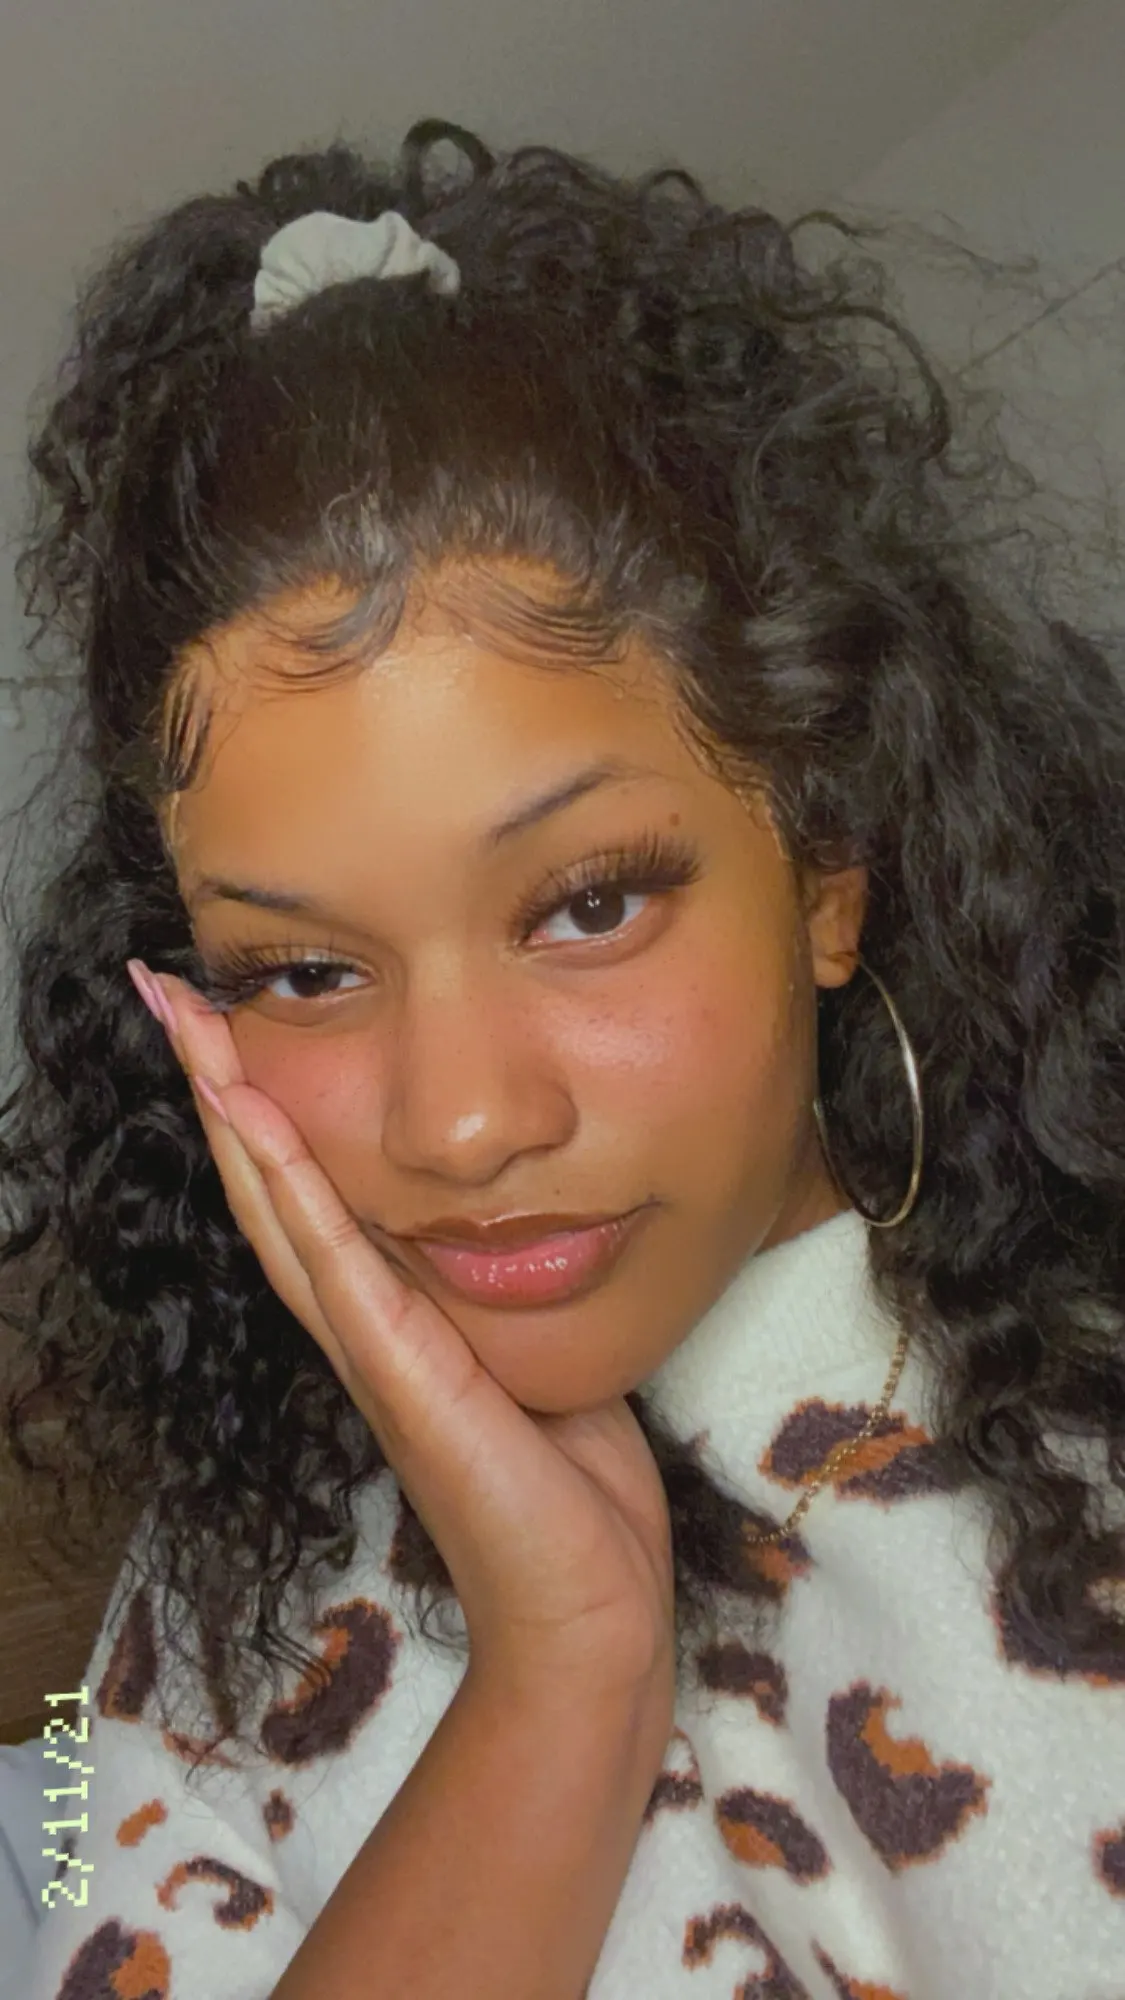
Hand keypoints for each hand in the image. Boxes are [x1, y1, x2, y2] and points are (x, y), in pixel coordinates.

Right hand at [133, 965, 675, 1714]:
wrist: (579, 1605)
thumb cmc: (563, 1486)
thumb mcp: (529, 1353)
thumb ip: (497, 1294)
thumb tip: (516, 1224)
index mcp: (386, 1314)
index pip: (302, 1190)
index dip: (257, 1104)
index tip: (224, 1016)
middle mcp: (359, 1326)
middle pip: (264, 1185)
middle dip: (217, 1082)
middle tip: (165, 986)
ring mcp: (371, 1353)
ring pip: (280, 1210)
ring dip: (232, 1112)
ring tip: (189, 1021)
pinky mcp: (404, 1382)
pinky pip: (339, 1268)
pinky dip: (292, 1190)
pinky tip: (257, 1119)